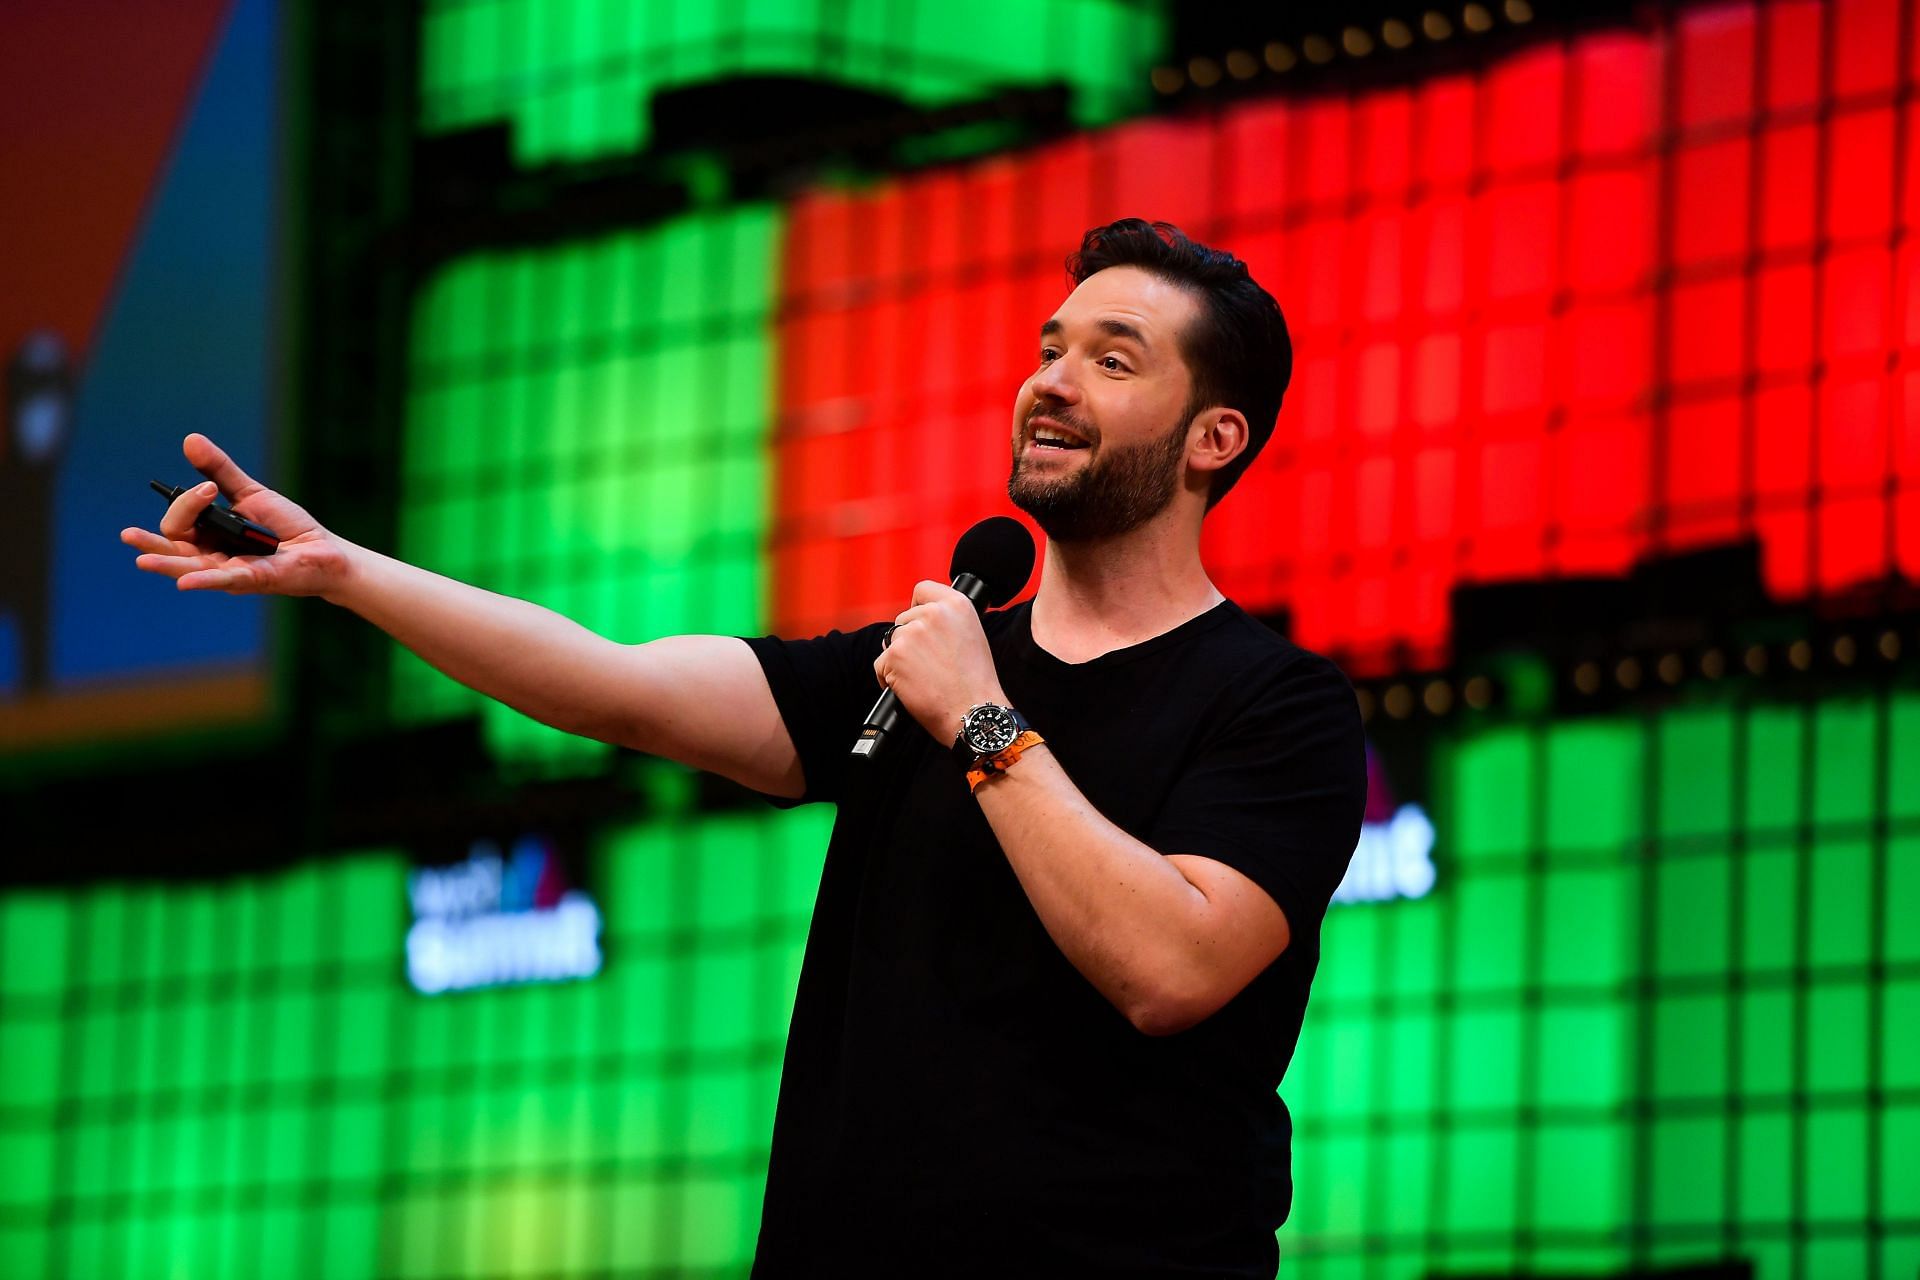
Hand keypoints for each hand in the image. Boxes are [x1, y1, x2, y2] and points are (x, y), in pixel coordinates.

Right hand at [121, 433, 351, 597]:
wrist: (323, 549)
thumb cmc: (286, 526)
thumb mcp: (248, 493)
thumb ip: (218, 471)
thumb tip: (190, 440)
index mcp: (207, 536)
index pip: (180, 521)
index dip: (188, 502)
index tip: (209, 488)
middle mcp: (212, 555)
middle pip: (176, 547)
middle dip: (154, 542)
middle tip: (129, 535)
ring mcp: (230, 569)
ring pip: (191, 568)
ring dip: (166, 564)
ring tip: (142, 560)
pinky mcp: (253, 579)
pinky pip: (225, 580)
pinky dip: (205, 581)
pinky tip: (184, 582)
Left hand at [873, 580, 1006, 743]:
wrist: (973, 711)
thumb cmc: (975, 682)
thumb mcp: (972, 635)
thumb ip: (947, 620)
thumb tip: (921, 617)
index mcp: (956, 604)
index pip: (922, 589)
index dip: (917, 607)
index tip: (920, 623)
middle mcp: (933, 613)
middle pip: (902, 620)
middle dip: (908, 641)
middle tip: (928, 664)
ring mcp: (911, 633)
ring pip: (890, 643)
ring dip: (899, 660)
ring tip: (922, 678)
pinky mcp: (894, 655)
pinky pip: (880, 664)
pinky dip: (888, 678)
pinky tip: (911, 689)